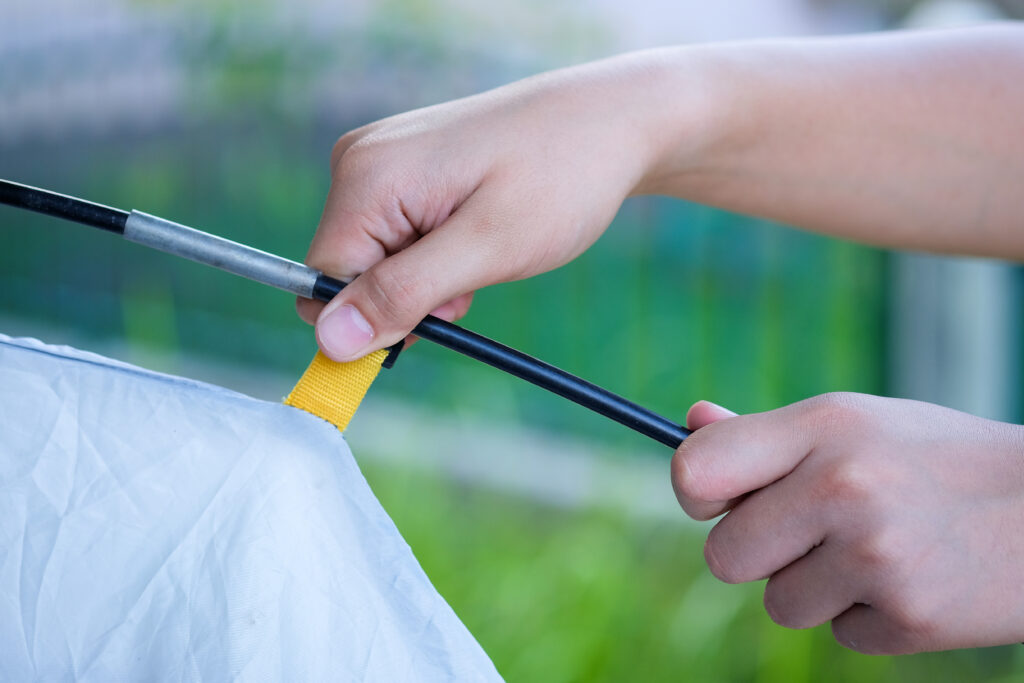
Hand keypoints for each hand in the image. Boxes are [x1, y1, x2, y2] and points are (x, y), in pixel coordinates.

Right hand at [298, 51, 702, 359]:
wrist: (607, 123)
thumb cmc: (557, 178)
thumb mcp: (485, 248)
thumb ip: (403, 295)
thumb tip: (331, 341)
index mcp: (366, 177)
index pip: (325, 285)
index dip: (376, 318)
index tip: (440, 315)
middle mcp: (359, 163)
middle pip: (349, 274)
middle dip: (408, 298)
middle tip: (472, 279)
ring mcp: (382, 163)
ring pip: (376, 263)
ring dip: (428, 282)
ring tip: (484, 252)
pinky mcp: (405, 171)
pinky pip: (397, 240)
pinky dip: (436, 257)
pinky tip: (478, 239)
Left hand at [673, 393, 1023, 653]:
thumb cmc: (929, 458)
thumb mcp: (852, 423)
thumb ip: (765, 433)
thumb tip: (690, 424)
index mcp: (823, 427)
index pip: (695, 471)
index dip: (696, 494)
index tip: (719, 499)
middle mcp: (843, 487)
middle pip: (724, 557)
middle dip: (756, 552)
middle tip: (808, 530)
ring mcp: (878, 556)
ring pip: (780, 604)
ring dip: (816, 586)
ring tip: (877, 548)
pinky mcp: (911, 618)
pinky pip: (839, 633)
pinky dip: (867, 614)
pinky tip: (912, 576)